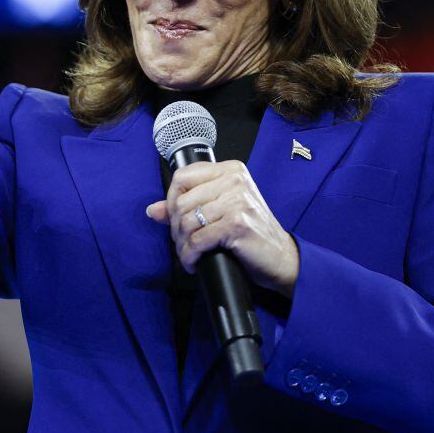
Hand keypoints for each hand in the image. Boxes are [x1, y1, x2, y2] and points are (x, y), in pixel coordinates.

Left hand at [146, 160, 299, 298]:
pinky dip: (191, 256)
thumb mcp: (221, 211)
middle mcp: (235, 181)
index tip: (176, 218)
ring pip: (187, 222)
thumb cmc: (251, 233)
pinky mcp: (237, 225)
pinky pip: (197, 241)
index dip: (171, 200)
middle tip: (183, 243)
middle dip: (176, 228)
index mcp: (231, 170)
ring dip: (182, 245)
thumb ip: (187, 206)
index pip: (182, 176)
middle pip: (182, 201)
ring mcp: (237, 201)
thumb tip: (153, 210)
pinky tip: (195, 262)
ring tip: (190, 253)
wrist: (280, 257)